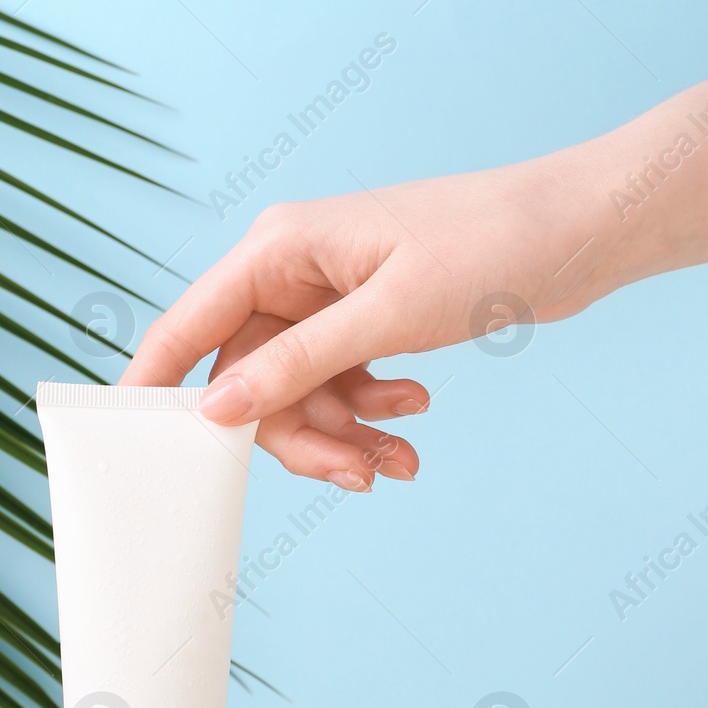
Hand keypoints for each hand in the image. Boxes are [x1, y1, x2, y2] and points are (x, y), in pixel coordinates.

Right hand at [119, 155, 612, 489]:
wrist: (573, 232)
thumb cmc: (487, 247)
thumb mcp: (388, 314)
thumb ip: (298, 364)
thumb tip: (217, 407)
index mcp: (280, 249)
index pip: (190, 324)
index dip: (157, 383)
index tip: (134, 443)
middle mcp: (293, 273)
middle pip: (252, 380)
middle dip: (301, 435)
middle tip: (357, 475)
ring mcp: (329, 298)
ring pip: (300, 393)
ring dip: (345, 435)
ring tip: (403, 460)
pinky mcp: (365, 319)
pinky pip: (340, 384)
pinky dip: (372, 413)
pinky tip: (414, 418)